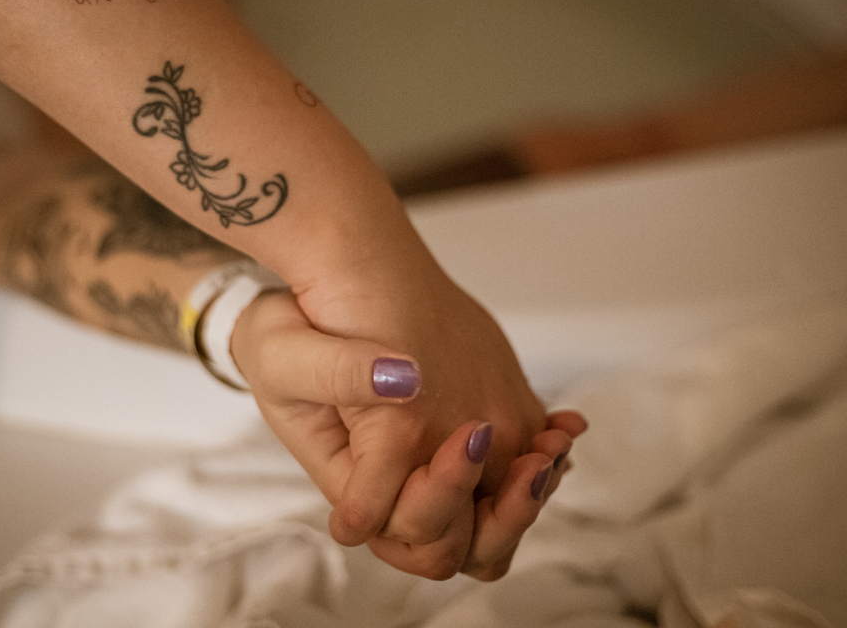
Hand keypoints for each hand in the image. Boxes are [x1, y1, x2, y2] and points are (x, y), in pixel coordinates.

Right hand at [232, 291, 586, 579]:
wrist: (304, 296)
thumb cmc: (283, 334)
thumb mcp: (289, 352)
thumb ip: (340, 375)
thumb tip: (401, 378)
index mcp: (353, 477)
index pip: (412, 532)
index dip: (446, 499)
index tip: (472, 435)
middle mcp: (395, 484)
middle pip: (463, 548)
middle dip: (504, 515)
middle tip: (533, 463)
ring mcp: (429, 464)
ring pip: (493, 525)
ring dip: (529, 493)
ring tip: (554, 444)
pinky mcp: (459, 433)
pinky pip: (509, 475)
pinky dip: (542, 458)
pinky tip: (563, 425)